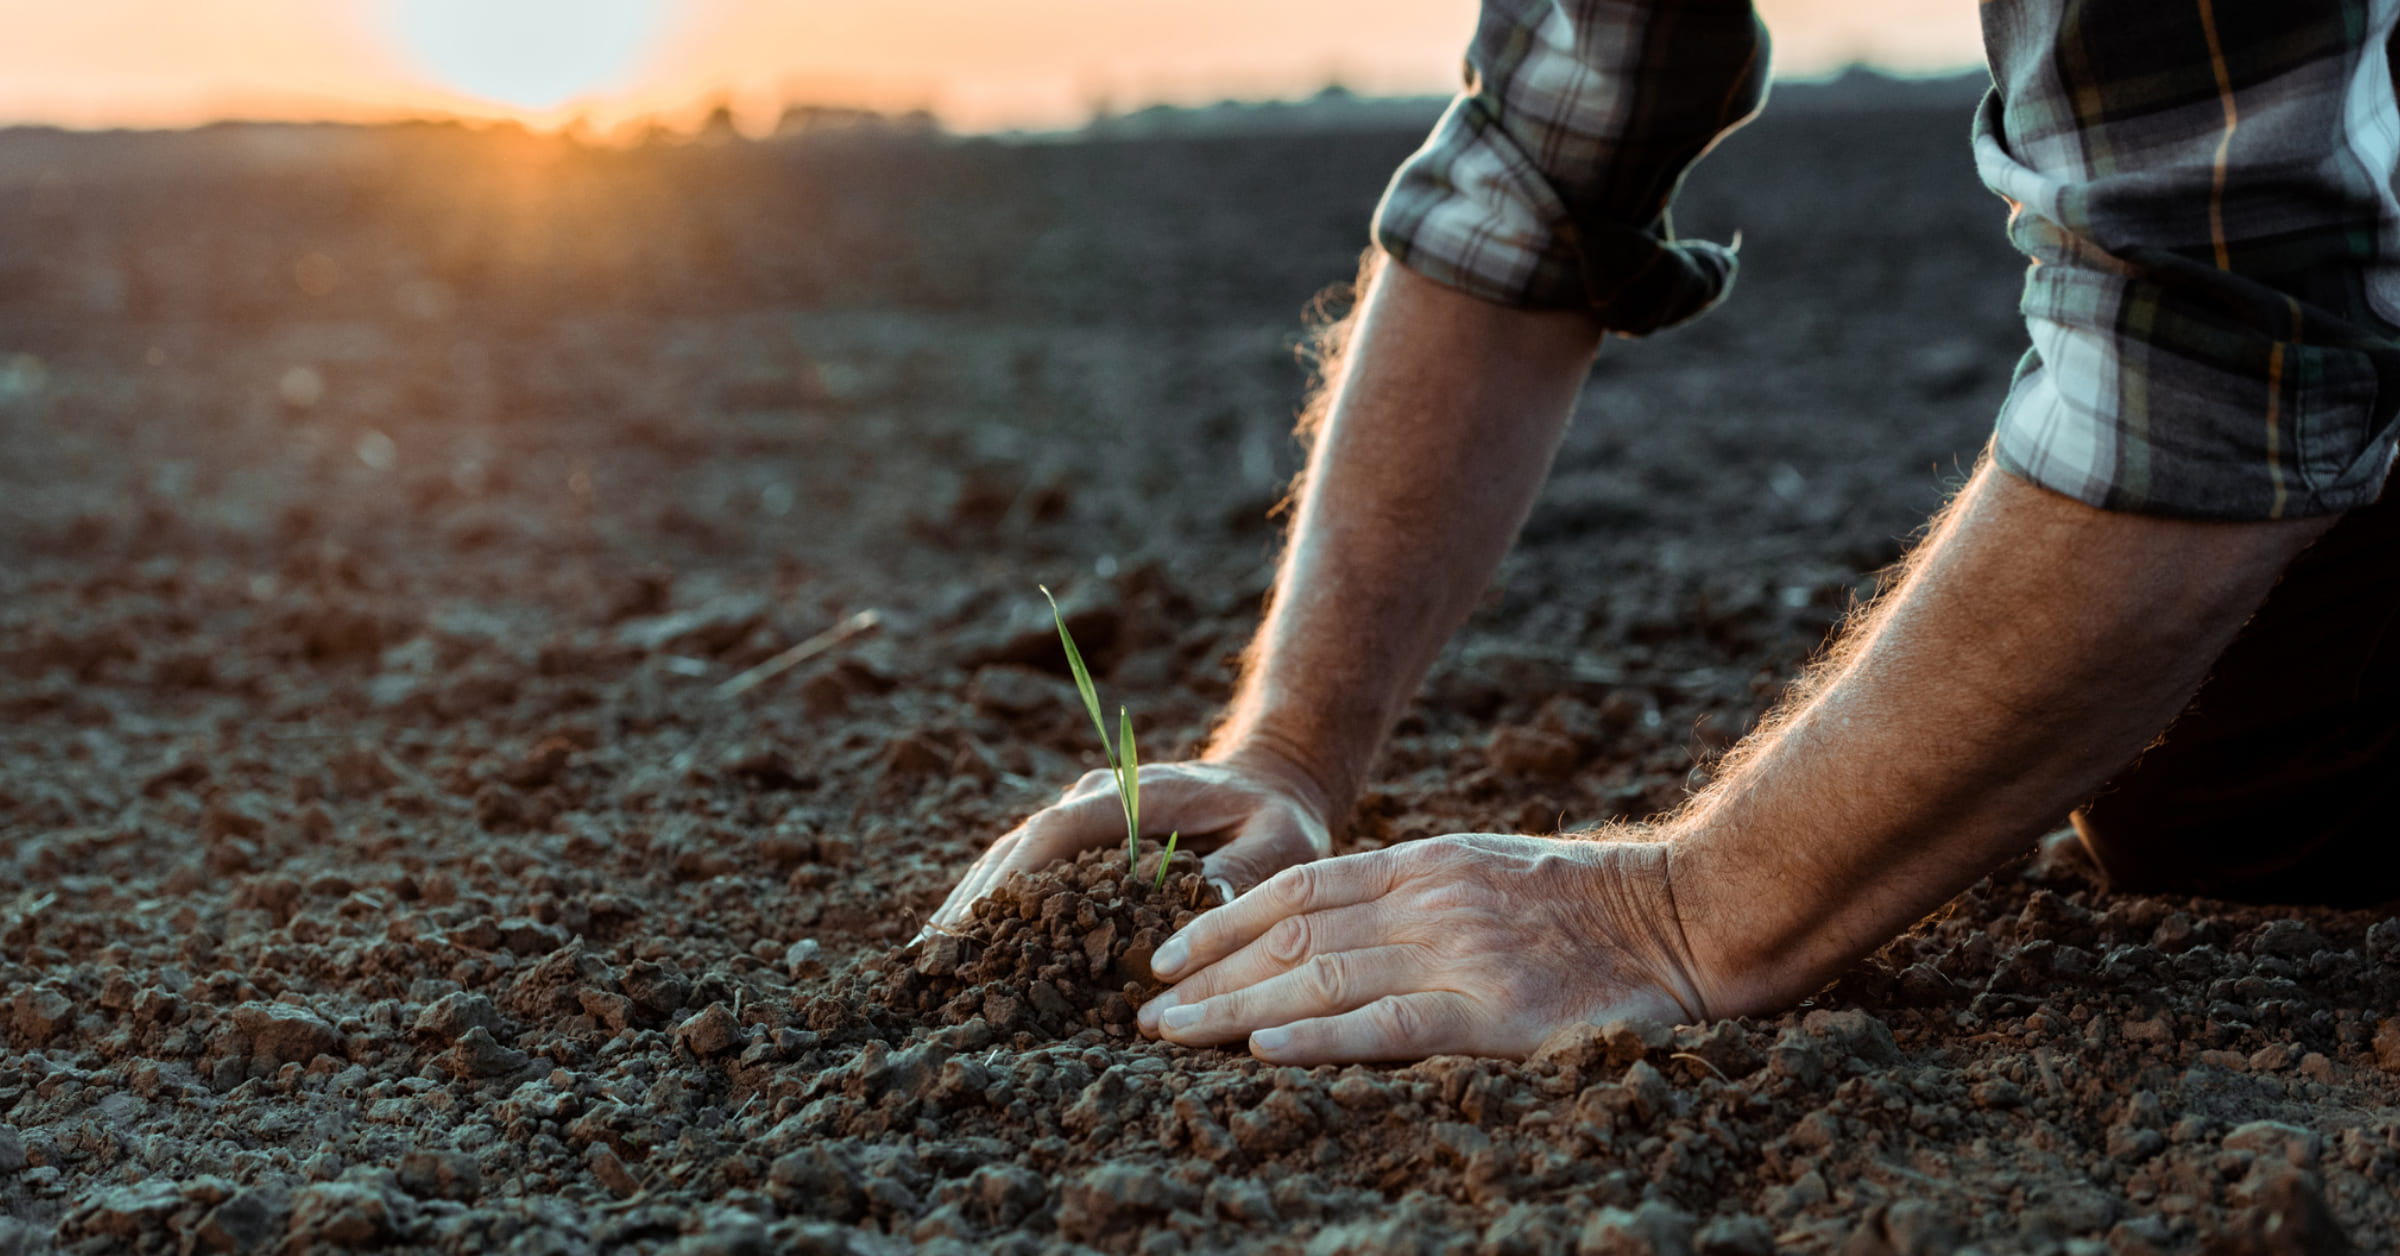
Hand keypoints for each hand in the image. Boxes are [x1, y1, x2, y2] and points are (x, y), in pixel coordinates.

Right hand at [926, 746, 1334, 929]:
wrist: (1274, 780)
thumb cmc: (1279, 817)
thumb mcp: (1280, 844)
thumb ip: (1240, 876)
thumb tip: (1195, 920)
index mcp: (1136, 794)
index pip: (1059, 831)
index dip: (1015, 875)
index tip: (978, 919)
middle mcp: (1097, 798)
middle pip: (1020, 846)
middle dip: (975, 898)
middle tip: (931, 955)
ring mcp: (1084, 814)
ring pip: (1013, 855)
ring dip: (973, 901)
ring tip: (928, 956)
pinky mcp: (1081, 837)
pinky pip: (1028, 867)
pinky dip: (994, 902)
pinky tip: (965, 942)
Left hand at [1134, 832, 1717, 1062]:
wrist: (1690, 916)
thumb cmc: (1594, 906)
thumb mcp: (1492, 871)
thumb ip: (1419, 893)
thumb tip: (1337, 927)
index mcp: (1427, 864)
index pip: (1299, 889)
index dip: (1224, 920)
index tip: (1171, 955)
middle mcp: (1431, 902)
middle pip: (1293, 936)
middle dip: (1211, 974)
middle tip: (1149, 1011)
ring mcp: (1462, 955)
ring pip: (1322, 978)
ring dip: (1236, 1008)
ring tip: (1174, 1035)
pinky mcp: (1497, 1014)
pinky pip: (1390, 1025)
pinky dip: (1320, 1037)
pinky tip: (1264, 1050)